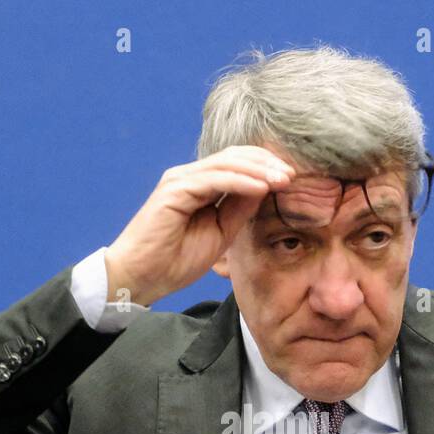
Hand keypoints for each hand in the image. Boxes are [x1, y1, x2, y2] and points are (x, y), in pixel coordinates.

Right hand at [103, 145, 296, 307]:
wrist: (140, 277)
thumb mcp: (220, 234)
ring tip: (284, 180)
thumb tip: (265, 190)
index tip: (293, 180)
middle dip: (268, 164)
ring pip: (227, 164)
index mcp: (200, 185)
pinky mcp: (174, 190)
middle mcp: (189, 176)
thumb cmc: (175, 261)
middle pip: (236, 157)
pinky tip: (261, 188)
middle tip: (294, 175)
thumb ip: (239, 210)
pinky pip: (214, 179)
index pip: (238, 164)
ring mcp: (180, 180)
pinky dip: (240, 182)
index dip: (266, 168)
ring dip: (259, 171)